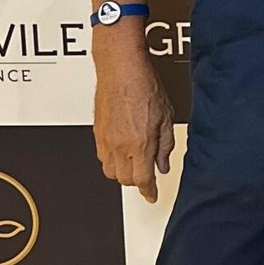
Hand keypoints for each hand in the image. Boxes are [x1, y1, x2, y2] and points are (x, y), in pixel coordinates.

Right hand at [93, 34, 174, 201]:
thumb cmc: (144, 86)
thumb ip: (165, 145)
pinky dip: (111, 160)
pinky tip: (120, 152)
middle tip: (146, 174)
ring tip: (134, 163)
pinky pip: (101, 156)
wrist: (121, 69)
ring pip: (110, 171)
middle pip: (124, 180)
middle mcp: (119, 146)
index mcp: (139, 145)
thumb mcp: (166, 117)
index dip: (149, 191)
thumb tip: (163, 164)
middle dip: (136, 181)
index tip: (152, 195)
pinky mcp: (97, 132)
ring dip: (122, 172)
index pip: (142, 180)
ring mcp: (105, 140)